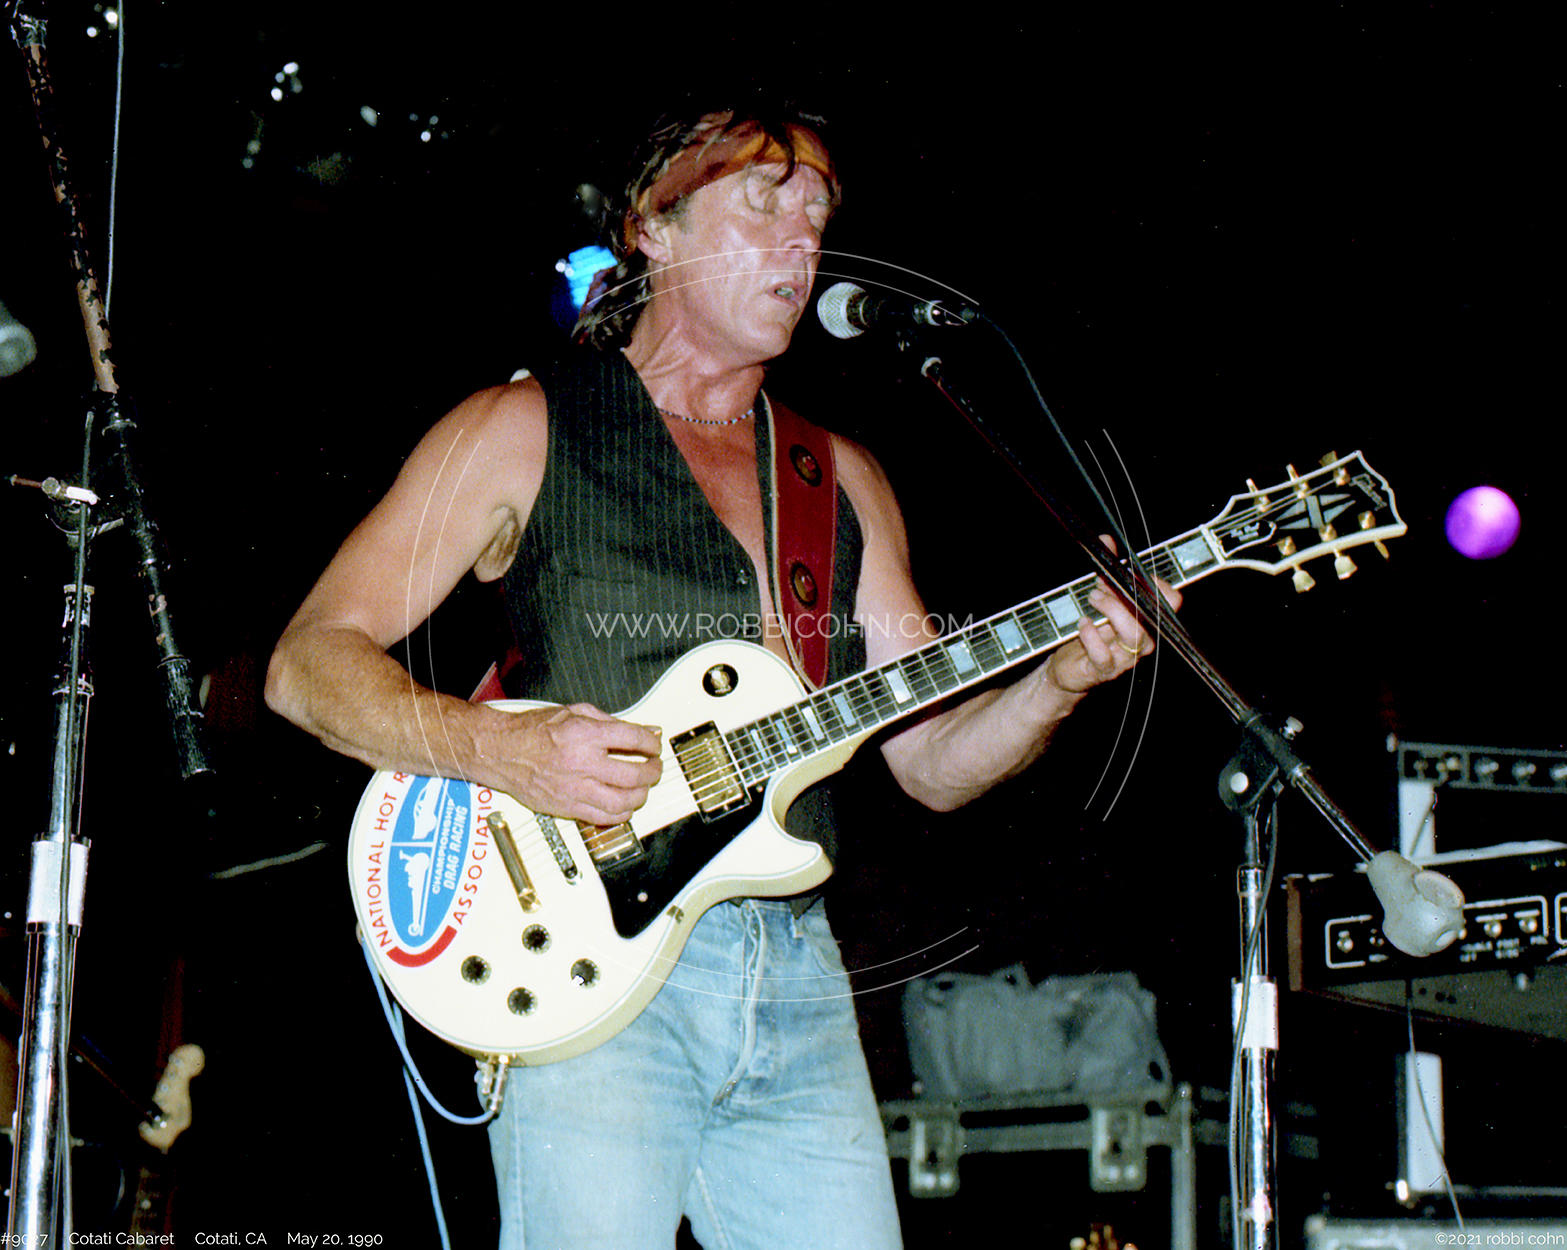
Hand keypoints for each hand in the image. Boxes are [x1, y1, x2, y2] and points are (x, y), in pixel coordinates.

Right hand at [491, 703, 662, 825]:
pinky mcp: (566, 807)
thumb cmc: (532, 731)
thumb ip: (610, 721)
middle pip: (633, 775)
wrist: (500, 751)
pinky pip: (602, 818)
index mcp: (584, 734)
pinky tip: (623, 806)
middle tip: (654, 768)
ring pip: (622, 802)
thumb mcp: (573, 712)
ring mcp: (574, 788)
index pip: (633, 739)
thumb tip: (641, 730)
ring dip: (640, 796)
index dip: (651, 743)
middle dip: (652, 771)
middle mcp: (581, 763)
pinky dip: (620, 814)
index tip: (653, 745)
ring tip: (642, 788)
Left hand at [1043, 541, 1181, 695]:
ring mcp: (1125, 658)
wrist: (1071, 668)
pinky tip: (1083, 623)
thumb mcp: (1100, 598)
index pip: (1171, 603)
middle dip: (1127, 594)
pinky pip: (1104, 656)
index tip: (1135, 573)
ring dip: (1112, 610)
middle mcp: (1142, 640)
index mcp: (1146, 621)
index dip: (1160, 586)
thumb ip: (1107, 572)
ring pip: (1133, 634)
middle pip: (1152, 616)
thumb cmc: (1092, 632)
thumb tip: (1106, 539)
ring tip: (1093, 597)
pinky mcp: (1104, 670)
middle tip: (1102, 584)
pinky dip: (1091, 636)